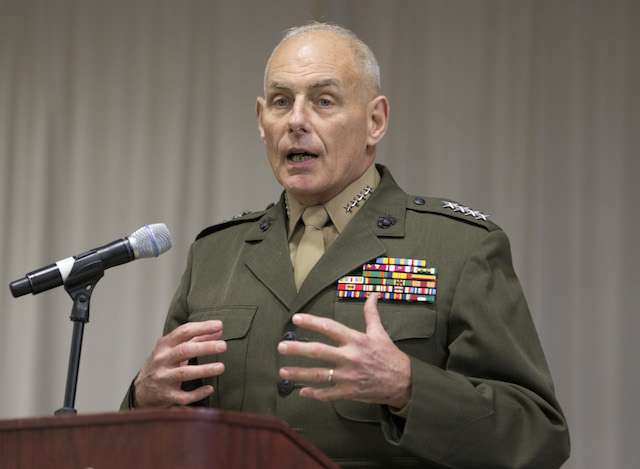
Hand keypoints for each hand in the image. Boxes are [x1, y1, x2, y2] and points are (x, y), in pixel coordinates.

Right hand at [133, 320, 226, 407]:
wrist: (142, 391)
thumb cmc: (164, 364)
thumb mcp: (175, 349)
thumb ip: (197, 339)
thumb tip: (219, 330)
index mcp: (165, 345)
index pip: (183, 332)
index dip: (202, 327)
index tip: (219, 325)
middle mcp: (162, 360)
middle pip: (184, 351)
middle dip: (204, 347)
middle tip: (223, 345)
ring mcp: (163, 378)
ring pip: (184, 373)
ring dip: (204, 370)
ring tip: (221, 367)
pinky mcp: (166, 396)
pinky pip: (183, 396)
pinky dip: (197, 394)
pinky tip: (209, 389)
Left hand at [278, 293, 411, 408]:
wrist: (403, 382)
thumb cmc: (389, 356)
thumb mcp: (380, 332)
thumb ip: (371, 313)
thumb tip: (373, 295)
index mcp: (356, 340)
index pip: (330, 327)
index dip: (312, 322)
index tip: (296, 318)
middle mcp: (350, 357)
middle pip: (318, 351)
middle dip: (297, 349)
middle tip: (281, 346)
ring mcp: (348, 376)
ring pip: (319, 375)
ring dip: (299, 373)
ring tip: (283, 371)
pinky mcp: (349, 392)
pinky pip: (328, 394)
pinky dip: (314, 394)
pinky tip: (302, 392)